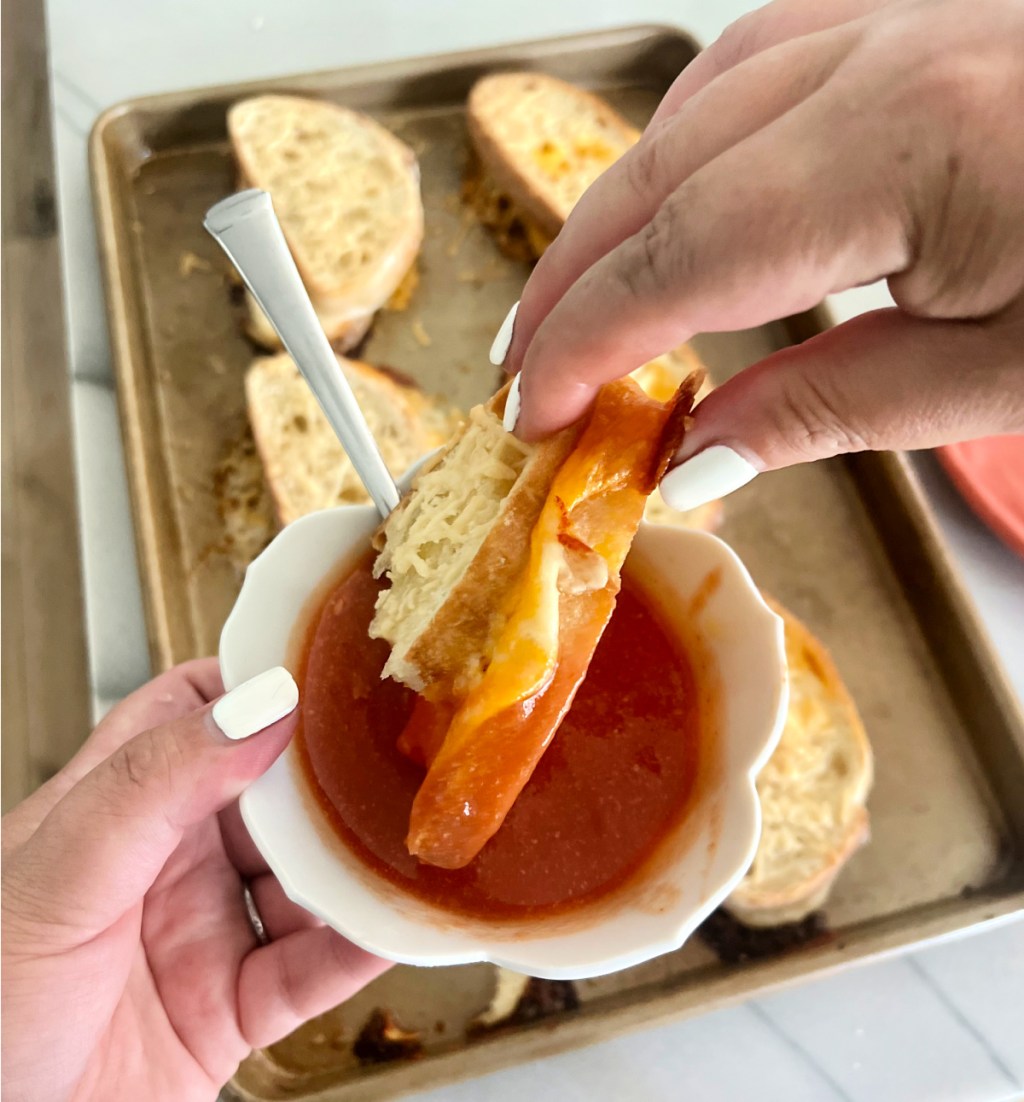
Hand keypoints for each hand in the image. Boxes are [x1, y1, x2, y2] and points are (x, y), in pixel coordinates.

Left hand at [1, 660, 388, 1101]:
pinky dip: (356, 949)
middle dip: (327, 780)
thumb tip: (259, 706)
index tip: (318, 669)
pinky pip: (311, 972)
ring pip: (304, 881)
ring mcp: (201, 935)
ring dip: (352, 867)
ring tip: (397, 843)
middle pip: (270, 796)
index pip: (188, 711)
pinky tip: (384, 923)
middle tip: (385, 757)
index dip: (250, 684)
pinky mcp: (230, 1011)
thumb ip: (154, 785)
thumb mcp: (57, 875)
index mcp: (113, 809)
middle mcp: (167, 864)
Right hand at [506, 0, 1023, 505]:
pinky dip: (692, 138)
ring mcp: (905, 19)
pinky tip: (683, 193)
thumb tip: (695, 454)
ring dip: (622, 206)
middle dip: (572, 277)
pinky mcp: (924, 24)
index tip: (535, 411)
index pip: (683, 250)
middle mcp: (890, 51)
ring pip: (699, 99)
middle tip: (527, 368)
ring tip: (584, 297)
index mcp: (907, 140)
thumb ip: (831, 407)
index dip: (585, 338)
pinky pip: (765, 60)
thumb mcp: (999, 377)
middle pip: (664, 166)